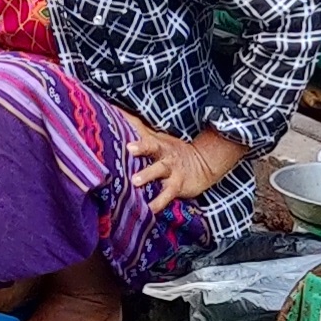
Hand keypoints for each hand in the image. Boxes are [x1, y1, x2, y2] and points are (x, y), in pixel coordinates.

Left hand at [123, 118, 245, 208]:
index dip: (131, 125)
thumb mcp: (157, 137)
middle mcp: (163, 154)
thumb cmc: (171, 152)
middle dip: (141, 147)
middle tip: (128, 149)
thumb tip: (117, 110)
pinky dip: (158, 203)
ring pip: (159, 171)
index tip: (119, 123)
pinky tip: (148, 210)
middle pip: (152, 147)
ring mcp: (171, 170)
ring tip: (135, 181)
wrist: (203, 165)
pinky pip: (166, 196)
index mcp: (157, 142)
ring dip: (147, 175)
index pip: (142, 131)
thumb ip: (137, 127)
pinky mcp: (176, 186)